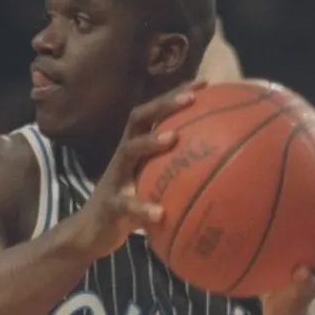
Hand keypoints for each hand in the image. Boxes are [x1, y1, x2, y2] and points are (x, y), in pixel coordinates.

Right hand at [72, 80, 207, 258]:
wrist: (91, 232)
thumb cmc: (131, 204)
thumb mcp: (154, 185)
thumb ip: (178, 174)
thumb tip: (222, 170)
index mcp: (137, 148)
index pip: (154, 112)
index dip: (175, 95)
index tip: (204, 83)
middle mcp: (124, 155)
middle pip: (138, 118)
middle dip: (164, 105)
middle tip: (191, 98)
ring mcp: (114, 177)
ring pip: (129, 150)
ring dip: (151, 142)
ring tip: (173, 138)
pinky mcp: (109, 204)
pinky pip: (126, 205)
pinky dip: (143, 209)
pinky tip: (160, 213)